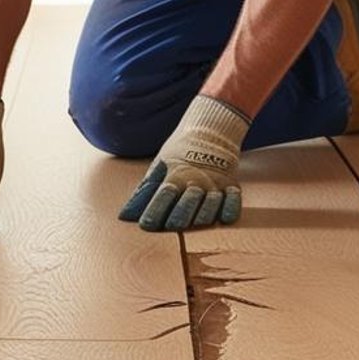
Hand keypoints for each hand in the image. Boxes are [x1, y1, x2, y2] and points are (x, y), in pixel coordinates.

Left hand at [119, 95, 248, 230]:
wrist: (210, 132)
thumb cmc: (180, 154)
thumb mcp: (159, 166)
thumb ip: (144, 192)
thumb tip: (124, 215)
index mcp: (175, 175)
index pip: (163, 195)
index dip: (154, 210)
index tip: (146, 225)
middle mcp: (196, 181)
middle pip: (188, 201)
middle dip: (179, 215)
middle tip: (172, 227)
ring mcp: (215, 183)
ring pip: (211, 203)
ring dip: (204, 214)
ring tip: (197, 224)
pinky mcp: (231, 185)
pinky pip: (234, 199)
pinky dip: (231, 208)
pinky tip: (225, 219)